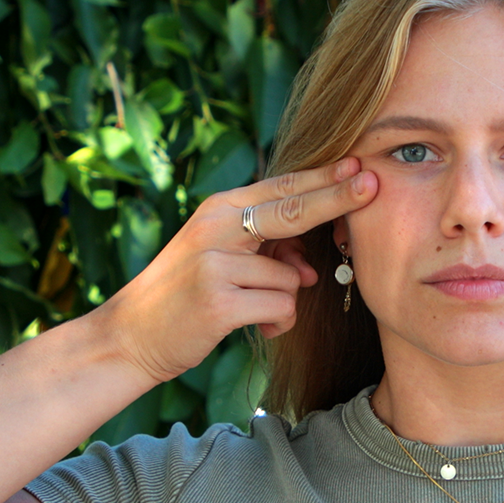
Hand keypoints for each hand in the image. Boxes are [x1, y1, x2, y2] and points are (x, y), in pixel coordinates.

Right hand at [95, 157, 377, 383]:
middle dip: (338, 198)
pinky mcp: (219, 302)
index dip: (324, 178)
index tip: (360, 166)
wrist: (130, 336)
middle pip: (293, 210)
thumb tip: (310, 271)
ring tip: (254, 311)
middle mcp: (215, 229)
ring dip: (285, 300)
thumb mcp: (220, 259)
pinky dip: (278, 322)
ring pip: (291, 277)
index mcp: (218, 210)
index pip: (281, 188)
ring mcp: (215, 265)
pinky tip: (254, 327)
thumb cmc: (185, 295)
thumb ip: (264, 252)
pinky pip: (282, 307)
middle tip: (373, 185)